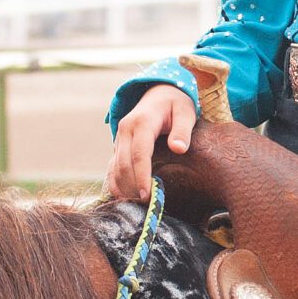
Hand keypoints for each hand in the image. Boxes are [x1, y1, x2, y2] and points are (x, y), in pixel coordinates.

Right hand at [104, 85, 196, 201]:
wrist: (159, 92)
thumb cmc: (176, 105)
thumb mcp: (185, 112)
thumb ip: (182, 130)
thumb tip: (179, 149)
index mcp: (142, 122)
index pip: (139, 153)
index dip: (142, 176)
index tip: (147, 194)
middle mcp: (125, 130)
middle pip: (124, 164)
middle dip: (133, 186)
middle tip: (147, 206)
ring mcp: (119, 138)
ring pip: (115, 167)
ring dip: (123, 188)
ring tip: (138, 206)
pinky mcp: (118, 145)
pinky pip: (112, 167)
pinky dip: (115, 183)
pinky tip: (124, 198)